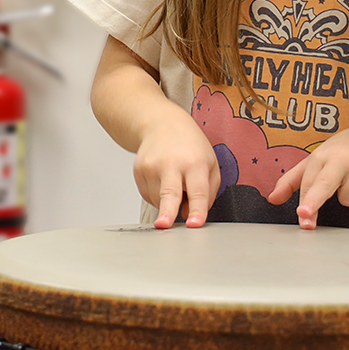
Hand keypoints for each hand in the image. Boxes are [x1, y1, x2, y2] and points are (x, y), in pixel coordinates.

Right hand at [134, 108, 221, 229]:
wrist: (161, 123)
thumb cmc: (189, 146)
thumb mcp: (210, 164)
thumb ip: (208, 192)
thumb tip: (189, 214)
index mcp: (195, 163)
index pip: (198, 191)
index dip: (197, 209)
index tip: (194, 223)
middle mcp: (171, 164)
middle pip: (169, 193)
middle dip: (167, 211)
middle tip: (164, 225)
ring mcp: (151, 167)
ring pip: (159, 200)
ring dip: (168, 202)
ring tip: (175, 181)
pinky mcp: (138, 170)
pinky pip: (148, 196)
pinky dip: (158, 195)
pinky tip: (163, 179)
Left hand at [268, 118, 348, 228]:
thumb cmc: (341, 152)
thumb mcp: (314, 162)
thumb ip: (292, 181)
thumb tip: (272, 199)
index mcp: (320, 156)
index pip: (309, 182)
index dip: (306, 201)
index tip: (302, 214)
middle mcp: (340, 158)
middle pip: (325, 184)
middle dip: (314, 200)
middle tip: (305, 214)